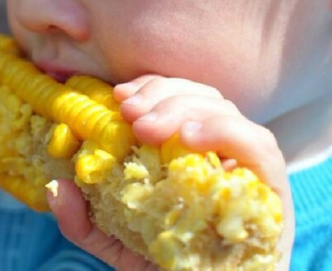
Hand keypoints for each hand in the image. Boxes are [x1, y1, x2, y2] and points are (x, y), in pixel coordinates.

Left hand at [49, 75, 293, 269]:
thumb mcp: (118, 244)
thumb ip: (86, 221)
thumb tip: (58, 189)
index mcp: (192, 152)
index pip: (179, 97)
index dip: (151, 87)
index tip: (118, 96)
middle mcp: (224, 152)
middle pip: (201, 97)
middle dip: (162, 95)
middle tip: (129, 112)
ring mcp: (250, 168)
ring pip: (226, 111)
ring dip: (184, 107)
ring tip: (147, 127)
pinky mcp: (273, 188)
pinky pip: (259, 145)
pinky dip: (225, 131)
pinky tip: (191, 137)